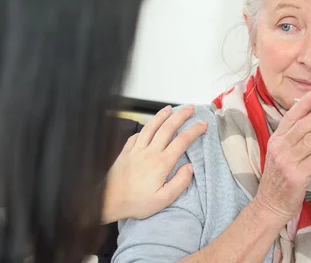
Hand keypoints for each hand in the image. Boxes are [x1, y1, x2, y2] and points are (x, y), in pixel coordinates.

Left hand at [101, 105, 206, 222]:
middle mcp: (150, 152)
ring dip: (162, 116)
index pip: (182, 141)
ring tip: (170, 108)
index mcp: (161, 163)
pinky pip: (137, 135)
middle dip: (181, 116)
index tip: (203, 124)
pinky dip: (144, 128)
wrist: (108, 201)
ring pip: (151, 127)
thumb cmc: (136, 202)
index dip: (194, 130)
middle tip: (190, 108)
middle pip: (168, 128)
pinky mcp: (126, 152)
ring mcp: (136, 150)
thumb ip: (180, 182)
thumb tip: (190, 168)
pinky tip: (148, 127)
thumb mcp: (163, 199)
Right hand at [254, 92, 310, 223]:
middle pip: (302, 126)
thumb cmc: (279, 178)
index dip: (302, 105)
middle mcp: (280, 149)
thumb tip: (305, 119)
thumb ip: (289, 138)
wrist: (271, 204)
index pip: (289, 118)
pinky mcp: (298, 176)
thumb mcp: (278, 154)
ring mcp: (288, 162)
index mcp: (275, 141)